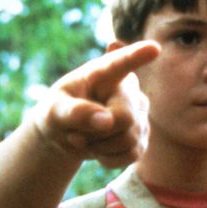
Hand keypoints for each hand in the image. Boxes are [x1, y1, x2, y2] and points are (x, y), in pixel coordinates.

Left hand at [31, 40, 158, 168]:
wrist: (64, 135)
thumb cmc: (57, 113)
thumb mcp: (53, 111)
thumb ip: (75, 112)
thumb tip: (107, 121)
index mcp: (103, 73)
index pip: (121, 63)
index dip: (137, 56)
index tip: (153, 48)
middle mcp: (128, 89)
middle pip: (125, 117)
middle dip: (97, 133)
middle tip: (74, 132)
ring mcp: (140, 112)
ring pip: (129, 139)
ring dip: (99, 147)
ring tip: (85, 138)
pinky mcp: (142, 136)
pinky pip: (131, 155)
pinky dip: (108, 159)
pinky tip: (98, 149)